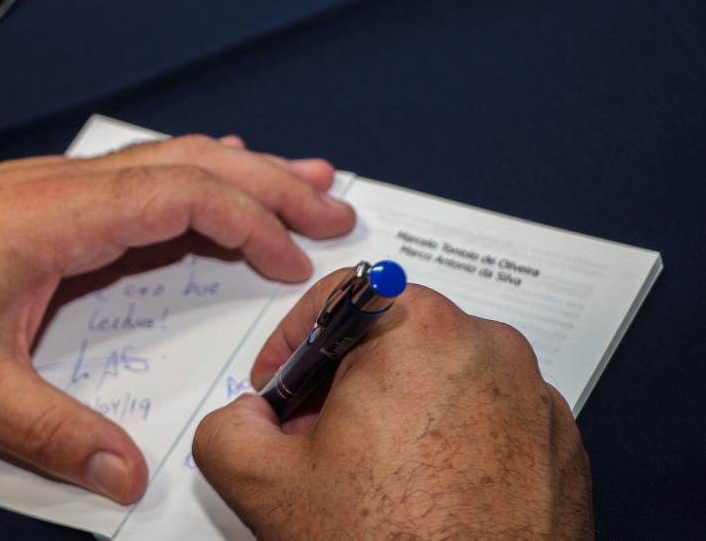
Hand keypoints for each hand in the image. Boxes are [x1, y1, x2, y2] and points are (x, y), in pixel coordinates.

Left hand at [0, 135, 354, 502]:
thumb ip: (50, 433)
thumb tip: (127, 476)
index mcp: (60, 216)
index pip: (184, 196)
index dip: (251, 221)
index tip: (294, 260)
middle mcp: (69, 187)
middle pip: (194, 163)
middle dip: (272, 181)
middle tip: (335, 202)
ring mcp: (62, 186)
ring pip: (173, 158)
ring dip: (244, 167)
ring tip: (303, 176)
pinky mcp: (54, 200)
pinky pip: (146, 171)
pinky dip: (199, 172)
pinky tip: (218, 169)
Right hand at [193, 273, 592, 538]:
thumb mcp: (266, 484)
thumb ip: (229, 428)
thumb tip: (247, 416)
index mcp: (420, 330)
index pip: (341, 297)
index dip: (295, 340)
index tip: (284, 387)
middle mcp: (489, 347)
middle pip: (394, 338)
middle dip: (345, 383)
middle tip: (319, 440)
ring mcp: (534, 397)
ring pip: (444, 378)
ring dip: (401, 412)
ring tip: (378, 476)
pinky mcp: (562, 444)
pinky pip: (490, 418)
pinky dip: (453, 440)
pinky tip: (430, 494)